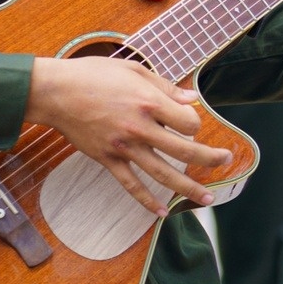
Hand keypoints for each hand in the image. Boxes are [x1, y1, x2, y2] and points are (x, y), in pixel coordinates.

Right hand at [25, 56, 229, 216]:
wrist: (56, 92)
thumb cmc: (94, 75)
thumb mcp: (135, 70)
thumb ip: (166, 87)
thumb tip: (192, 97)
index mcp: (149, 103)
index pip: (189, 123)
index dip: (196, 123)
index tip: (190, 122)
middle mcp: (140, 128)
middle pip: (184, 151)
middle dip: (210, 158)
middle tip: (226, 161)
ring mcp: (124, 148)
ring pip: (163, 174)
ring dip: (188, 188)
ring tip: (208, 199)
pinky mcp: (108, 160)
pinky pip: (131, 186)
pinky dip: (147, 201)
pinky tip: (162, 213)